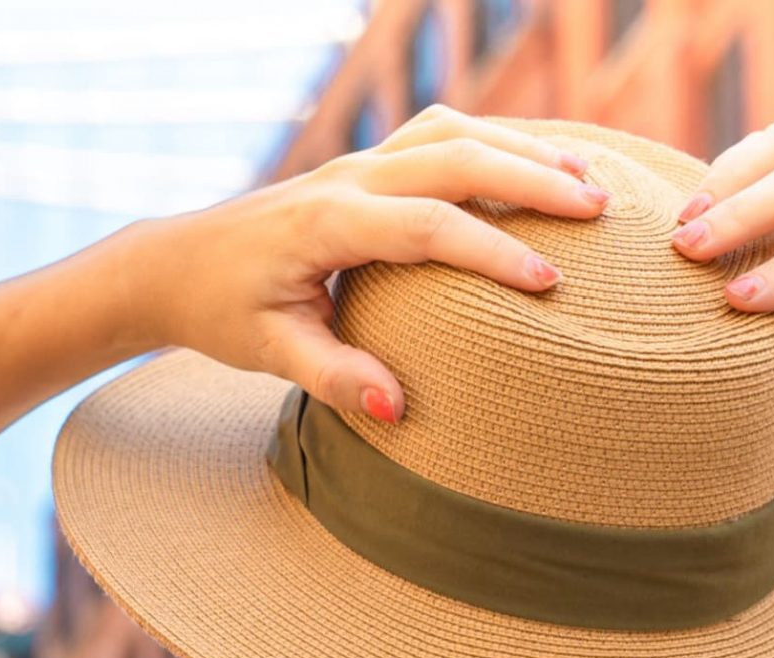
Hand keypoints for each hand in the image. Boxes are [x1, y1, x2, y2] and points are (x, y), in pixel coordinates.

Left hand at [120, 106, 610, 421]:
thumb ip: (333, 377)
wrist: (175, 264)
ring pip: (452, 132)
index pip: (426, 226)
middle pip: (454, 157)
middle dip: (531, 180)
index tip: (550, 281)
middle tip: (599, 212)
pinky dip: (496, 141)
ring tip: (588, 182)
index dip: (491, 251)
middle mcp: (347, 178)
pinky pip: (439, 134)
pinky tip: (540, 165)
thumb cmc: (222, 312)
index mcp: (327, 223)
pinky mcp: (365, 166)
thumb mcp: (268, 353)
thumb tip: (396, 409)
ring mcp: (357, 164)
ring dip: (522, 149)